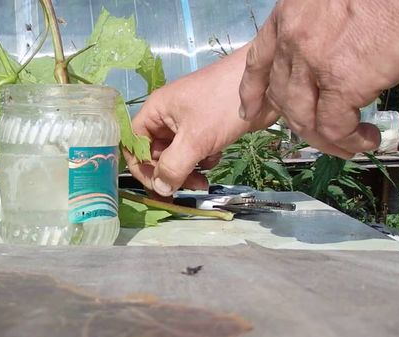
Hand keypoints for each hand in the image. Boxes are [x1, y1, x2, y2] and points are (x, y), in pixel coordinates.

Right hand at [129, 46, 276, 196]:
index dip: (141, 166)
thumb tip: (161, 189)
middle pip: (155, 153)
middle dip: (169, 173)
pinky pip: (195, 151)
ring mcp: (188, 122)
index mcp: (156, 111)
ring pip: (177, 155)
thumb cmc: (223, 105)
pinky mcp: (207, 128)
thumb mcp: (195, 139)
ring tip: (203, 179)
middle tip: (188, 185)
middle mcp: (168, 116)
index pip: (134, 143)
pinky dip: (202, 160)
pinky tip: (216, 159)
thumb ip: (173, 166)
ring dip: (187, 171)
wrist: (265, 84)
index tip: (158, 184)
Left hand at [239, 0, 398, 158]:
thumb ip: (320, 31)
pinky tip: (366, 140)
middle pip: (281, 95)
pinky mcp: (343, 84)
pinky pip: (334, 127)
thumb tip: (328, 60)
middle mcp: (292, 38)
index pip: (257, 61)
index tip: (250, 112)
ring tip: (348, 144)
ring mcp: (314, 62)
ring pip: (303, 118)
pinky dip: (349, 141)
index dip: (253, 92)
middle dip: (297, 121)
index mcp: (288, 14)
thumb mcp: (334, 4)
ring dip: (324, 138)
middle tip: (318, 133)